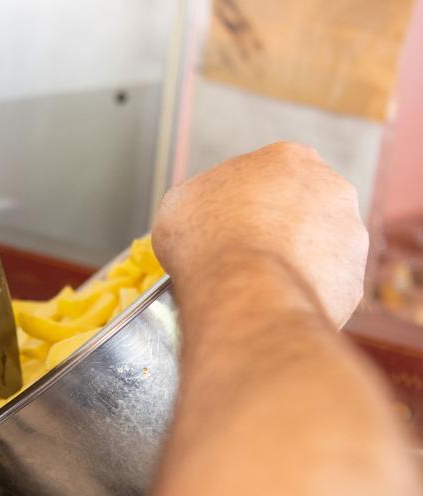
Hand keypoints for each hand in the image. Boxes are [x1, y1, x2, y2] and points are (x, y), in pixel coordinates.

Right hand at [152, 142, 367, 326]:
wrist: (242, 290)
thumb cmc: (208, 240)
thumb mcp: (180, 202)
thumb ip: (203, 198)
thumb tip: (203, 213)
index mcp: (288, 158)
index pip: (268, 177)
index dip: (243, 203)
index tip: (226, 223)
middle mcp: (331, 188)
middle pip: (301, 208)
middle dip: (278, 228)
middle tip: (244, 253)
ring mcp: (348, 235)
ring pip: (318, 248)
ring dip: (294, 261)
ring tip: (257, 283)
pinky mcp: (352, 280)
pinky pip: (323, 287)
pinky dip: (301, 294)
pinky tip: (273, 300)